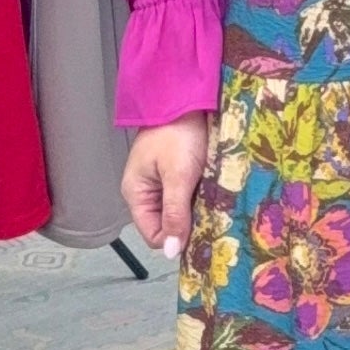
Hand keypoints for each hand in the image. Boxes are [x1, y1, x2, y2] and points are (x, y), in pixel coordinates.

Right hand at [124, 114, 209, 261]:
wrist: (186, 97)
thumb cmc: (178, 133)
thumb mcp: (178, 176)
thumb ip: (174, 214)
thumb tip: (171, 252)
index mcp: (136, 193)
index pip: (154, 235)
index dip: (176, 239)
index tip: (200, 233)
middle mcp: (146, 191)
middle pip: (167, 224)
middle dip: (188, 224)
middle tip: (212, 216)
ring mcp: (161, 182)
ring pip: (180, 211)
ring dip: (197, 210)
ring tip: (213, 201)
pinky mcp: (177, 173)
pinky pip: (187, 196)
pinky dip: (200, 196)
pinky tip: (213, 191)